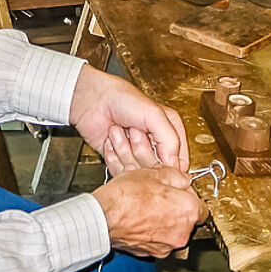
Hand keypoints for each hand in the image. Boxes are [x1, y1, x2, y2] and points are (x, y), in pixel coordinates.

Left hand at [70, 65, 189, 171]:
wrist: (92, 100)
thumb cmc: (122, 99)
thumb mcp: (154, 115)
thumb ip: (170, 140)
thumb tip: (174, 166)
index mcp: (170, 132)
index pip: (178, 162)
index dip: (167, 164)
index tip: (156, 154)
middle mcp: (155, 145)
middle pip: (156, 170)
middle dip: (142, 151)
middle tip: (133, 131)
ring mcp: (136, 154)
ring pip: (137, 172)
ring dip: (125, 150)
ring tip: (121, 131)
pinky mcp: (119, 160)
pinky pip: (120, 171)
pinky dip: (113, 156)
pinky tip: (112, 139)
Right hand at [91, 166, 207, 257]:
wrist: (104, 216)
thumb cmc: (127, 196)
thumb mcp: (155, 173)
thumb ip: (177, 176)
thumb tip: (183, 179)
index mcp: (188, 211)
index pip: (201, 206)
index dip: (189, 196)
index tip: (180, 190)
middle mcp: (181, 233)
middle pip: (187, 220)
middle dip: (176, 208)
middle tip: (161, 197)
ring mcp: (166, 246)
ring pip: (172, 231)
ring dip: (164, 221)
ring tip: (147, 207)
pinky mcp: (150, 253)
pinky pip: (157, 240)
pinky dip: (152, 231)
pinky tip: (139, 218)